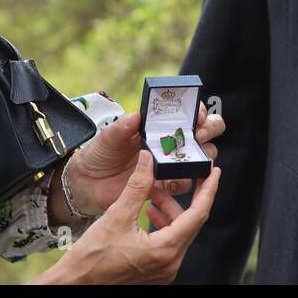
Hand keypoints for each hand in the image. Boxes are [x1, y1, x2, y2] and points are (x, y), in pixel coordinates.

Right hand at [33, 150, 219, 283]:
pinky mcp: (155, 272)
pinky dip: (162, 225)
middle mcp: (170, 263)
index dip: (208, 190)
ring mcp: (163, 270)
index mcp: (165, 250)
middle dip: (182, 197)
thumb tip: (148, 160)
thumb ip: (137, 185)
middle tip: (177, 177)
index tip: (214, 173)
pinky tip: (148, 213)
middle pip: (189, 222)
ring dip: (168, 210)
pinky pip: (168, 243)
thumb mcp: (117, 215)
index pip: (198, 214)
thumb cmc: (92, 258)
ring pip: (178, 232)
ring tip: (151, 194)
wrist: (76, 283)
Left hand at [66, 106, 224, 213]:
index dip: (199, 112)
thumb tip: (136, 116)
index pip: (188, 113)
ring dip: (199, 157)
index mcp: (158, 126)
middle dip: (209, 130)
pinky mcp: (164, 186)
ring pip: (200, 159)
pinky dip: (181, 181)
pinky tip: (169, 179)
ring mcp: (169, 164)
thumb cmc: (99, 154)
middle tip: (198, 135)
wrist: (88, 183)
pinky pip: (183, 183)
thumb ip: (121, 127)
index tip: (196, 117)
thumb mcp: (107, 137)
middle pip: (205, 134)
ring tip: (186, 157)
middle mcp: (169, 143)